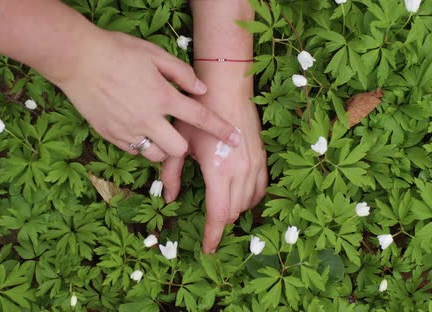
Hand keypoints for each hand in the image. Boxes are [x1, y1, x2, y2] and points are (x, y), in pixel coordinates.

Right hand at [41, 29, 241, 161]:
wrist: (78, 60)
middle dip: (183, 145)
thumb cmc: (117, 51)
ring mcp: (128, 130)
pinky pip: (133, 150)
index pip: (201, 118)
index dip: (221, 131)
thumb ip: (181, 73)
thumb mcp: (154, 54)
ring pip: (156, 155)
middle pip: (178, 149)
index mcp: (163, 96)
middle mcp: (148, 118)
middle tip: (177, 132)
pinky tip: (135, 128)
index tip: (236, 140)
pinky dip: (140, 144)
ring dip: (162, 148)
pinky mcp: (110, 135)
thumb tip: (200, 89)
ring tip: (156, 132)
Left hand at [161, 93, 267, 253]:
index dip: (212, 234)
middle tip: (208, 225)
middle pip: (233, 212)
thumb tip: (169, 198)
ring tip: (220, 210)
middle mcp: (240, 171)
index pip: (218, 214)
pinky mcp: (262, 158)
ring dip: (234, 211)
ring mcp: (254, 165)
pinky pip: (261, 189)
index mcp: (218, 171)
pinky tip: (239, 197)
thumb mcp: (180, 144)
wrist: (226, 89)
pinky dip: (250, 199)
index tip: (207, 248)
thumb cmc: (198, 114)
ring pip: (248, 203)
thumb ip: (172, 174)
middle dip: (220, 222)